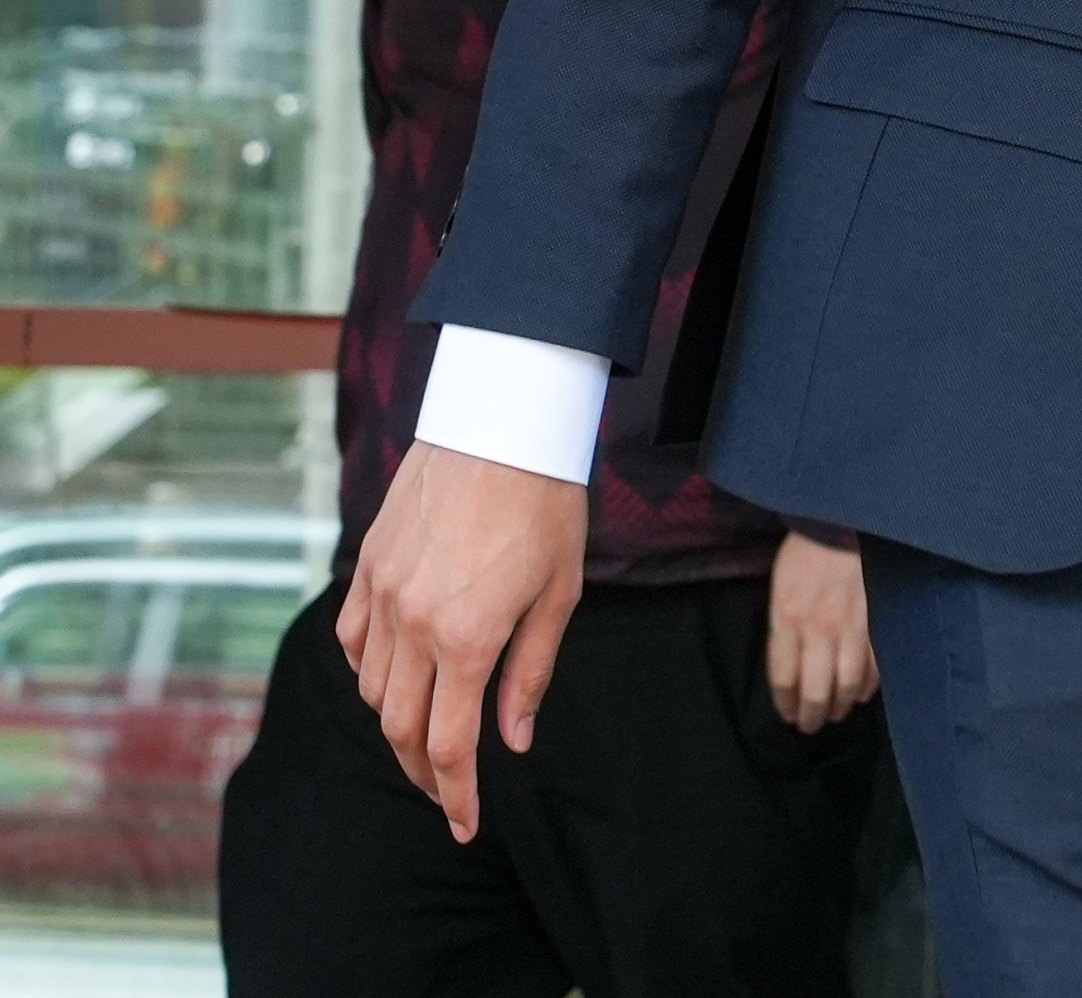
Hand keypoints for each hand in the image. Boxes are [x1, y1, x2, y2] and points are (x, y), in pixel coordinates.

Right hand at [333, 441, 589, 841]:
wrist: (500, 424)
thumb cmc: (546, 504)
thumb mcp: (559, 592)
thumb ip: (530, 670)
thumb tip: (512, 740)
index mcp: (466, 637)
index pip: (448, 743)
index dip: (456, 794)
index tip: (465, 825)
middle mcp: (412, 624)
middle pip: (399, 728)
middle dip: (423, 773)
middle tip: (448, 796)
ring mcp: (381, 595)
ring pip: (371, 689)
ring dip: (397, 723)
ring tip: (431, 734)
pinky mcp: (367, 568)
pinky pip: (353, 641)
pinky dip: (369, 671)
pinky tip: (395, 678)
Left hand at [764, 533, 881, 733]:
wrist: (841, 525)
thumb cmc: (803, 556)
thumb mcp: (779, 591)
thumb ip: (783, 629)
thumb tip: (790, 667)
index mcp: (788, 621)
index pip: (784, 678)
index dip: (786, 703)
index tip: (788, 716)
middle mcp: (819, 630)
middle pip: (815, 688)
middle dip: (812, 714)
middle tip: (811, 727)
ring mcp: (851, 627)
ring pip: (846, 682)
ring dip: (840, 704)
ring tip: (836, 714)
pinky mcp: (875, 621)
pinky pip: (874, 663)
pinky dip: (867, 684)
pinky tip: (860, 694)